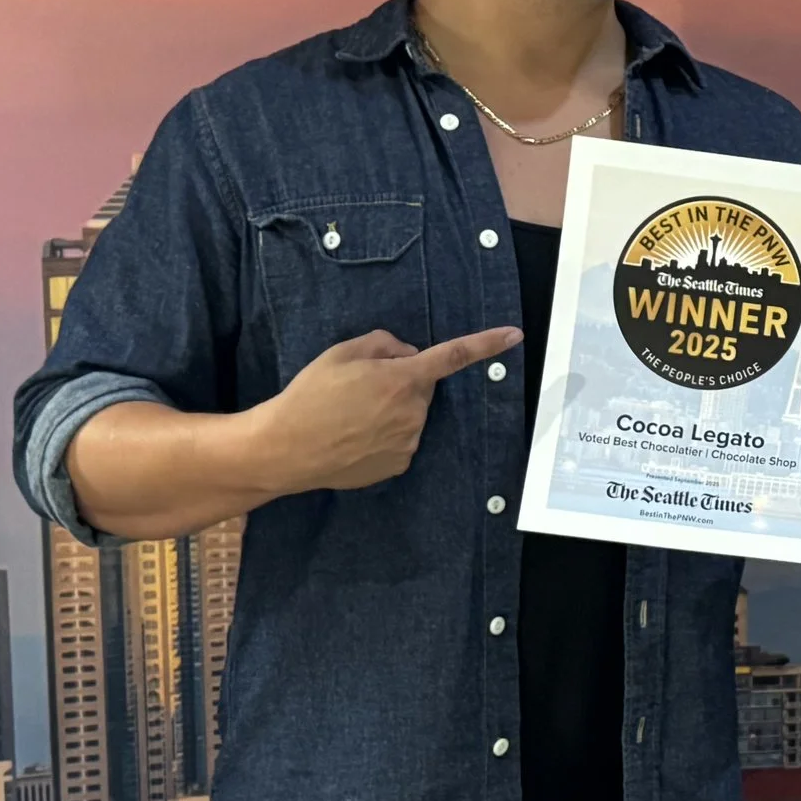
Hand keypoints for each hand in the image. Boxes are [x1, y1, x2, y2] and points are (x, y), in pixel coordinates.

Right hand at [257, 326, 521, 493]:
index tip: (514, 336)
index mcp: (403, 379)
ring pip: (410, 416)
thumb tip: (408, 354)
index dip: (486, 343)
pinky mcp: (398, 465)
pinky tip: (353, 437)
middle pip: (420, 388)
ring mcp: (409, 442)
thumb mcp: (342, 352)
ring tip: (349, 415)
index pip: (453, 355)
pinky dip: (383, 435)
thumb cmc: (310, 395)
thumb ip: (383, 344)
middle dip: (399, 383)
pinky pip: (400, 440)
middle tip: (358, 388)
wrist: (286, 448)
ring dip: (391, 411)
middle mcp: (414, 412)